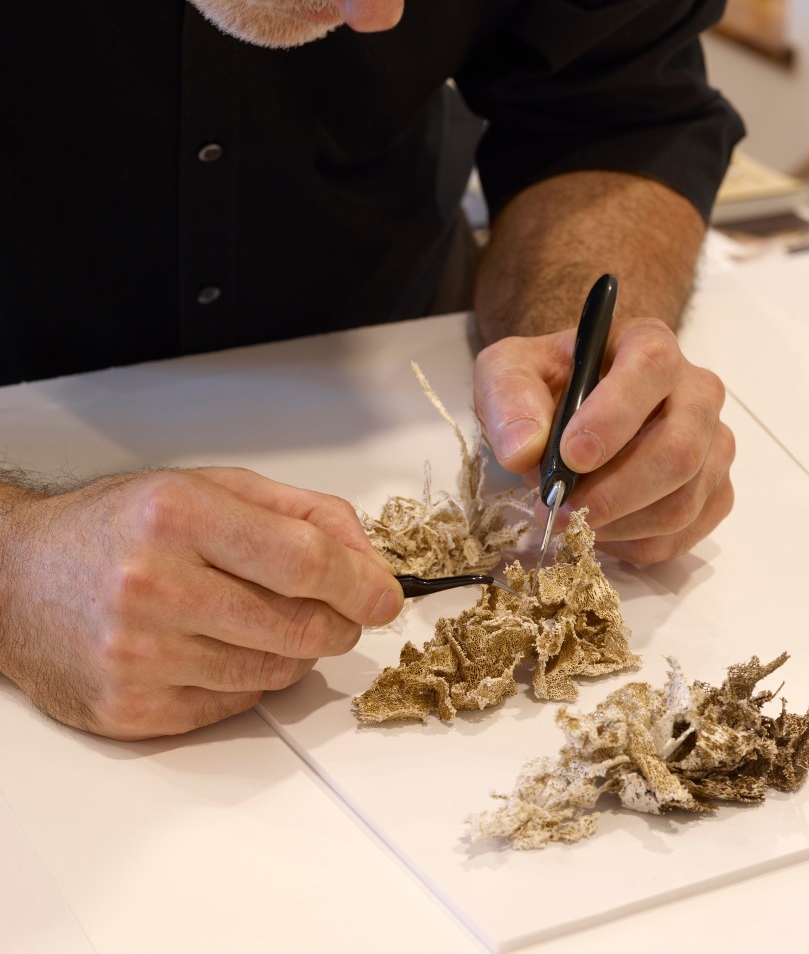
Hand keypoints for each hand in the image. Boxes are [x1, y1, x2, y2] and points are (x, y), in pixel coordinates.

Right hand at [0, 467, 403, 739]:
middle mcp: (154, 585)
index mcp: (178, 516)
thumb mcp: (208, 488)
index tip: (384, 595)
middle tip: (342, 611)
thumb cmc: (116, 527)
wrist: (18, 579)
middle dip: (339, 622)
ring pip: (273, 671)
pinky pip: (232, 706)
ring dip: (295, 651)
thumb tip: (366, 559)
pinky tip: (224, 648)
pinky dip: (250, 680)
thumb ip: (298, 513)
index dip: (360, 583)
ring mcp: (139, 655)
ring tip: (267, 620)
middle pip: (298, 625)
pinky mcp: (130, 709)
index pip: (304, 560)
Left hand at [473, 318, 734, 565]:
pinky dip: (632, 544)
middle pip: (679, 450)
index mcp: (648, 344)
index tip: (570, 456)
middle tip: (560, 508)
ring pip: (682, 501)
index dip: (614, 416)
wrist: (566, 415)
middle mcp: (696, 391)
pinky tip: (599, 529)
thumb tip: (523, 449)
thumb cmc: (544, 386)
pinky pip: (683, 534)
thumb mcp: (506, 372)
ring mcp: (713, 445)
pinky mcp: (713, 492)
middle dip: (614, 492)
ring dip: (618, 523)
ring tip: (571, 519)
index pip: (651, 369)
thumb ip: (508, 397)